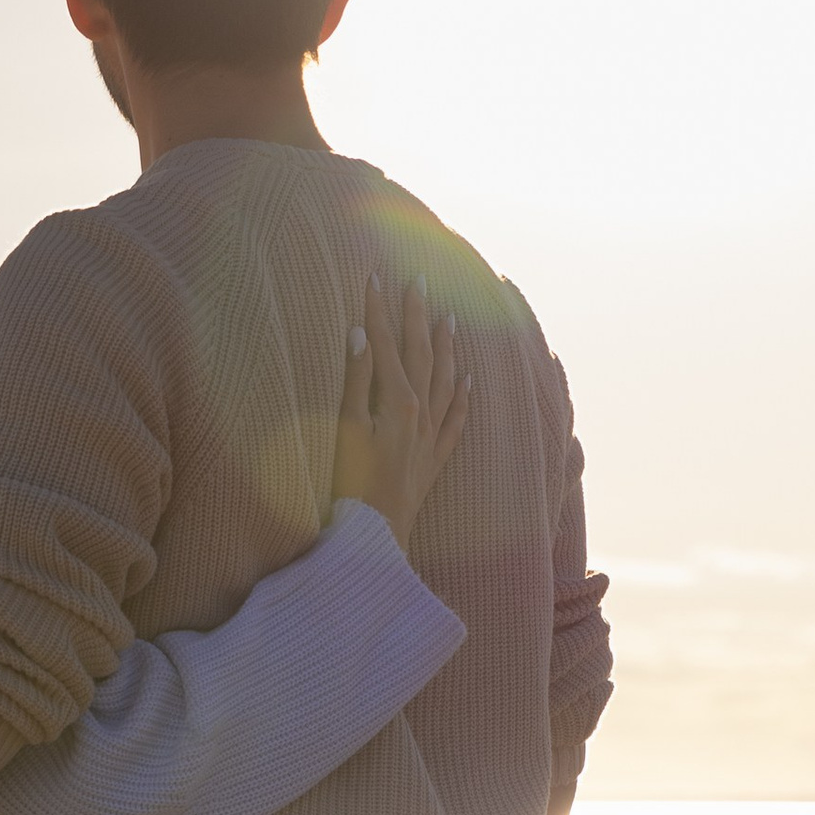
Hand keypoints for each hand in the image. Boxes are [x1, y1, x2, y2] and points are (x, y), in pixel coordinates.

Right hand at [331, 269, 469, 544]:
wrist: (375, 536)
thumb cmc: (350, 485)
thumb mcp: (346, 428)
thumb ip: (355, 380)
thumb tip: (358, 334)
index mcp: (398, 402)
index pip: (386, 345)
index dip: (379, 311)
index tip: (375, 278)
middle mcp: (421, 414)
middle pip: (422, 354)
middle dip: (418, 316)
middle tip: (419, 281)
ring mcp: (430, 437)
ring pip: (446, 381)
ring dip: (447, 348)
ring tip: (450, 319)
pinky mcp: (434, 460)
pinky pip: (456, 421)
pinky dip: (463, 397)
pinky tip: (468, 380)